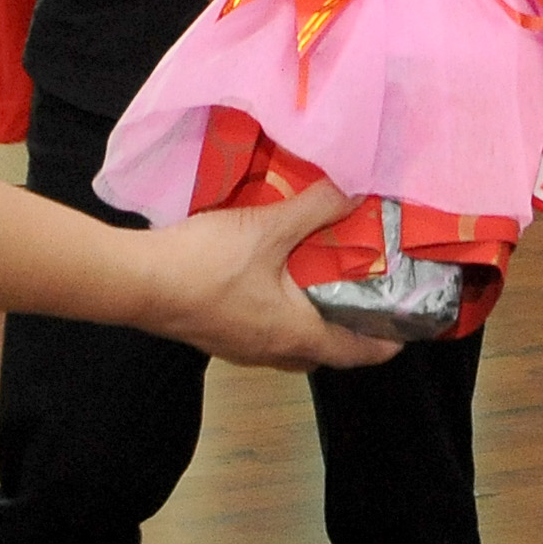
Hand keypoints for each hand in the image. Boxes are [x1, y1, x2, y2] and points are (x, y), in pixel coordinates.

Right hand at [135, 178, 399, 370]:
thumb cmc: (207, 265)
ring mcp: (238, 347)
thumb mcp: (267, 228)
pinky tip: (269, 279)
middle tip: (360, 299)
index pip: (353, 352)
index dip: (383, 345)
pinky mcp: (214, 334)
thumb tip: (352, 191)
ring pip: (288, 343)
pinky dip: (277, 312)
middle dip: (344, 332)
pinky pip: (259, 331)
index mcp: (295, 335)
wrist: (138, 283)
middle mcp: (270, 351)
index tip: (404, 333)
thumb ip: (313, 208)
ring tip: (317, 283)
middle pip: (320, 352)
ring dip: (307, 322)